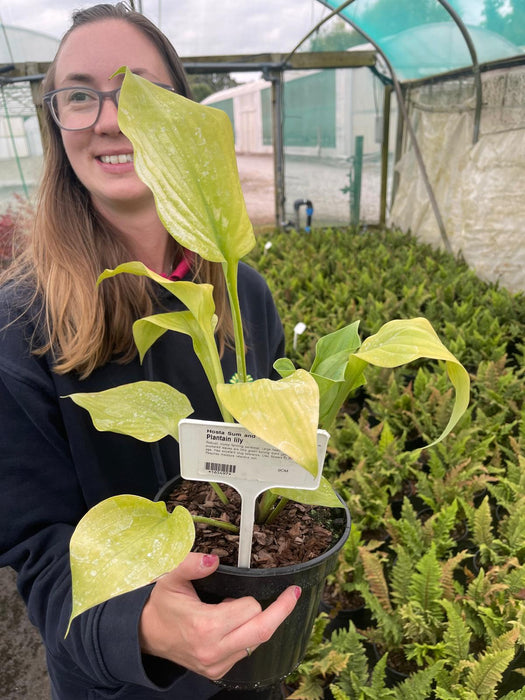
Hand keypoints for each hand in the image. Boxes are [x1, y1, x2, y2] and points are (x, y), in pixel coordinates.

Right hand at [139, 552, 300, 679]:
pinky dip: (248, 634)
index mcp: (205, 626)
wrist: (145, 635)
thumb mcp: (170, 576)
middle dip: (281, 610)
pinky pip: (246, 651)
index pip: (250, 609)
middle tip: (293, 593)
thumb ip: (191, 564)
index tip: (246, 586)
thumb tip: (213, 560)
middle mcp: (214, 650)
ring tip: (236, 608)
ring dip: (257, 622)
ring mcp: (217, 665)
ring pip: (257, 642)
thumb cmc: (161, 604)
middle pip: (263, 631)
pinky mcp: (218, 672)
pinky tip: (233, 624)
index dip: (250, 596)